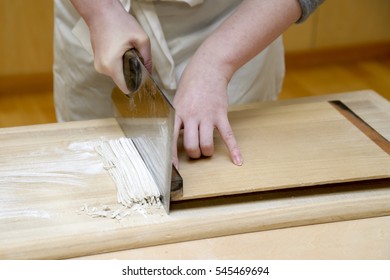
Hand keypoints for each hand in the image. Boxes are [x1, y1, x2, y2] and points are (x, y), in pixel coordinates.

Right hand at [71, 0, 151, 93]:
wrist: (100, 11)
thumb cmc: (120, 22)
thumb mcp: (141, 39)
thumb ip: (147, 59)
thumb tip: (150, 73)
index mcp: (111, 66)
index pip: (125, 88)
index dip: (136, 84)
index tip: (142, 75)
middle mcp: (102, 69)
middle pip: (122, 81)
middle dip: (132, 73)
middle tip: (136, 57)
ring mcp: (98, 65)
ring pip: (118, 74)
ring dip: (125, 66)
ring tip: (127, 50)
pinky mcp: (98, 60)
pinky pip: (112, 67)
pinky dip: (119, 62)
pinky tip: (121, 49)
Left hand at [172, 54, 242, 168]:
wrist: (209, 68)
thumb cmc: (191, 84)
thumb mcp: (177, 100)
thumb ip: (176, 118)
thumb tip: (175, 137)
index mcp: (178, 113)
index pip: (171, 139)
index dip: (172, 156)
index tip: (174, 168)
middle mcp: (192, 117)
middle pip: (191, 146)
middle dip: (194, 154)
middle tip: (196, 151)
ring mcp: (207, 116)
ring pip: (207, 144)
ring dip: (207, 152)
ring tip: (207, 150)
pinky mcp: (221, 115)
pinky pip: (228, 136)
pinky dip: (234, 150)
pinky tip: (238, 161)